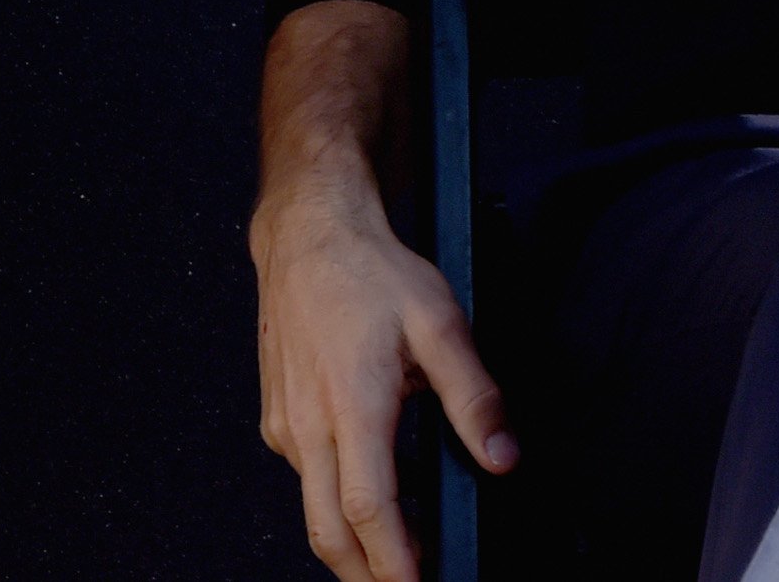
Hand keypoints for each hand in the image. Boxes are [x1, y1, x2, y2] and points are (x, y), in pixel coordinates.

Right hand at [252, 173, 516, 581]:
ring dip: (355, 538)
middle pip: (329, 532)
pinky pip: (305, 475)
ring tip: (404, 540)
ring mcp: (286, 421)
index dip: (395, 565)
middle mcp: (309, 422)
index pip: (368, 512)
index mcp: (352, 405)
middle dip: (368, 576)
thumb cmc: (369, 269)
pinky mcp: (276, 415)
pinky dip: (336, 497)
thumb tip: (502, 457)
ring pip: (314, 507)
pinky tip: (374, 480)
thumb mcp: (440, 322)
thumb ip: (474, 396)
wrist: (306, 231)